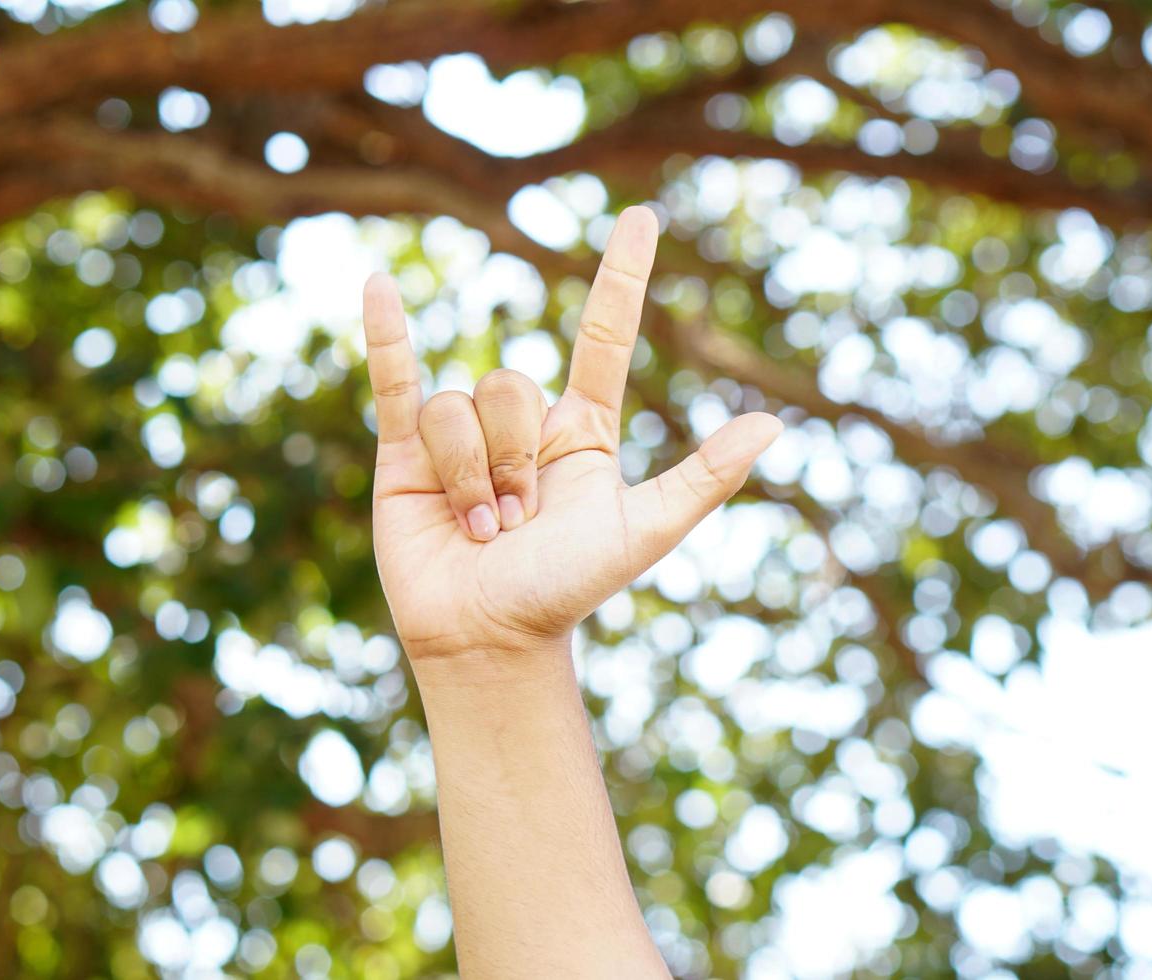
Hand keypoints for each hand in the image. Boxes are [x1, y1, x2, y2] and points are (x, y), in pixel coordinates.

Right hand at [364, 206, 781, 658]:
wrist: (489, 639)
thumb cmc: (566, 590)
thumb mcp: (642, 532)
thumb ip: (702, 478)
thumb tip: (773, 422)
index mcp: (582, 431)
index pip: (602, 335)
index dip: (622, 276)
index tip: (642, 216)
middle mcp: (522, 425)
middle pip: (511, 385)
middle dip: (513, 459)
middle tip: (517, 525)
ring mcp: (462, 436)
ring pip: (458, 405)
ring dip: (471, 475)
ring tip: (479, 531)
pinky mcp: (404, 453)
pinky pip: (397, 380)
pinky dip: (386, 334)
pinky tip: (378, 285)